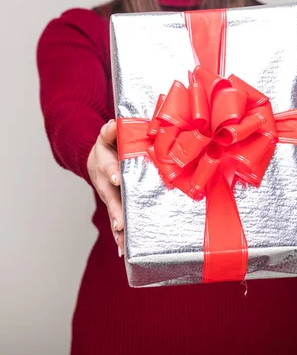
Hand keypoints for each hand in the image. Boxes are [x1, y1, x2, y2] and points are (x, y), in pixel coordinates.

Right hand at [87, 120, 124, 255]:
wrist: (96, 158)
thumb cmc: (108, 145)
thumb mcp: (108, 135)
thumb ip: (111, 130)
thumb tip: (114, 125)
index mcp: (105, 163)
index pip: (109, 167)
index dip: (113, 172)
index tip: (117, 178)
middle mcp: (105, 182)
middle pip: (110, 197)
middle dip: (115, 210)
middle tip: (121, 223)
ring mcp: (108, 195)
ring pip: (112, 212)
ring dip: (117, 227)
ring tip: (122, 242)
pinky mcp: (113, 204)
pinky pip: (116, 220)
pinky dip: (118, 236)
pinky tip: (122, 250)